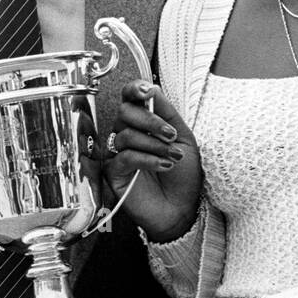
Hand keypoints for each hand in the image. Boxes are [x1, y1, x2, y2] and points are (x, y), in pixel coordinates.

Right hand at [104, 81, 201, 241]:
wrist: (183, 209)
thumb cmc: (184, 175)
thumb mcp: (183, 139)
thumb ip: (167, 113)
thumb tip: (152, 88)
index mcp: (143, 123)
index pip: (129, 98)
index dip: (134, 90)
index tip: (147, 92)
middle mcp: (127, 134)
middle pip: (125, 112)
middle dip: (150, 121)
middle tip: (171, 136)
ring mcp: (118, 153)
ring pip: (126, 135)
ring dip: (154, 145)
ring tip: (173, 158)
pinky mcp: (113, 173)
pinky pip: (124, 157)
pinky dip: (147, 159)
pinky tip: (164, 166)